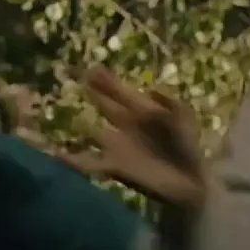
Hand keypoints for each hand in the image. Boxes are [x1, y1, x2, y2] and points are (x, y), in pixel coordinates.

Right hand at [63, 66, 206, 211]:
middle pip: (106, 107)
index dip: (107, 81)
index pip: (121, 93)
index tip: (92, 68)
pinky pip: (90, 163)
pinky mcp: (115, 167)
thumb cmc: (189, 147)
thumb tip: (149, 89)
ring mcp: (119, 147)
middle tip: (76, 78)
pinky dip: (73, 160)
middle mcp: (127, 127)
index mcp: (144, 113)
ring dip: (81, 125)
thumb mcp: (183, 117)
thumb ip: (168, 101)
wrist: (191, 181)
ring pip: (94, 132)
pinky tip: (58, 156)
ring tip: (68, 116)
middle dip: (93, 93)